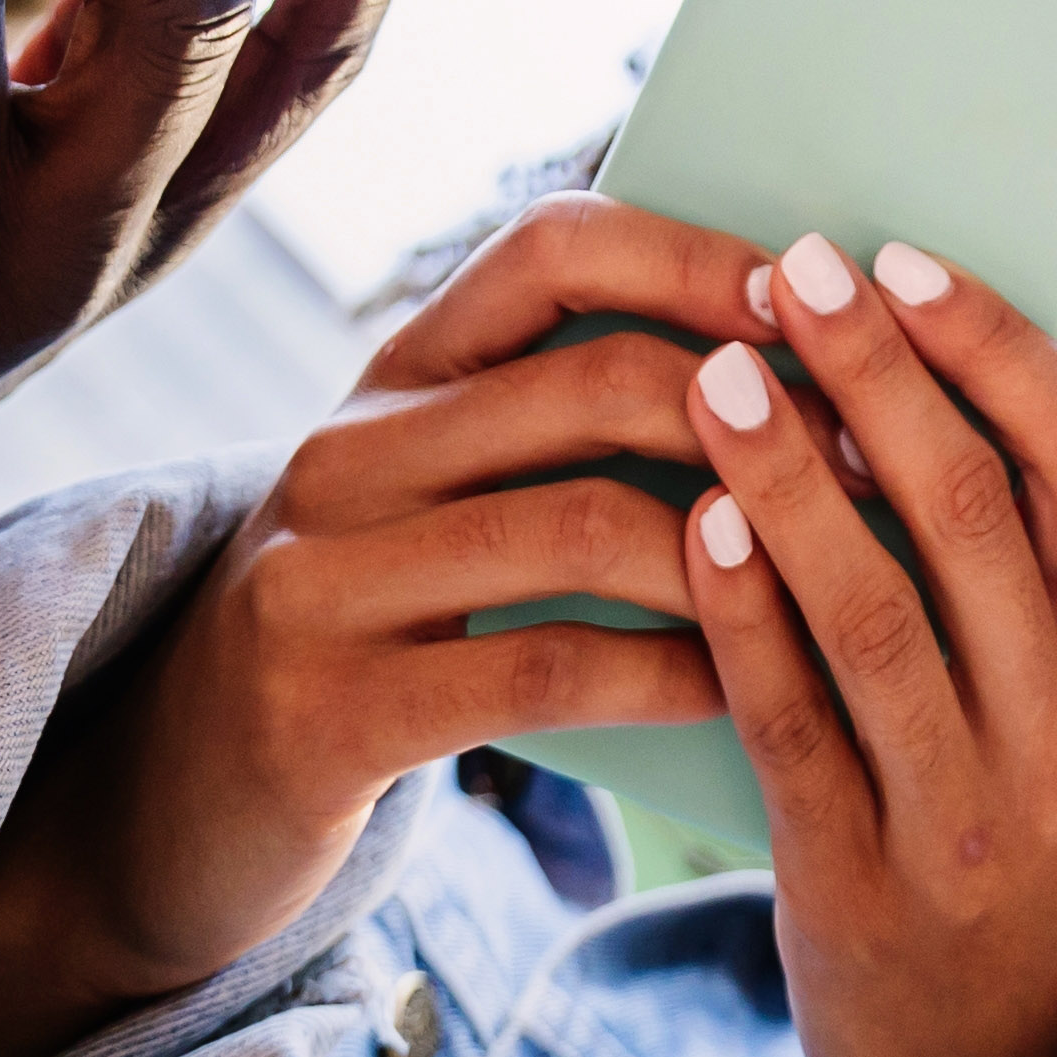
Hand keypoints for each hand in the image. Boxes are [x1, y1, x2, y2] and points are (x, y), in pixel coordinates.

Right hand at [0, 191, 778, 1056]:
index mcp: (394, 374)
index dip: (693, 256)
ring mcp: (322, 578)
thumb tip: (800, 359)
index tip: (816, 294)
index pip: (550, 249)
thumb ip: (567, 428)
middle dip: (757, 412)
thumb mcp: (442, 503)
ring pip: (575, 522)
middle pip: (588, 381)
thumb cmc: (378, 636)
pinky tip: (752, 686)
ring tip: (844, 574)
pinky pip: (541, 667)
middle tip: (880, 459)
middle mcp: (347, 450)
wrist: (176, 807)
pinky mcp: (326, 709)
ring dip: (734, 548)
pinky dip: (670, 669)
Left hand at [682, 233, 1056, 1056]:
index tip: (896, 256)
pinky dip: (744, 619)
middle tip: (787, 265)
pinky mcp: (865, 885)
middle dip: (875, 370)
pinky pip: (797, 728)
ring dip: (789, 475)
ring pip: (880, 609)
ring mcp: (970, 810)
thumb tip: (899, 362)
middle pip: (973, 507)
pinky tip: (694, 528)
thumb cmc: (1016, 832)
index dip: (988, 341)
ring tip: (711, 372)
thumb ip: (1015, 564)